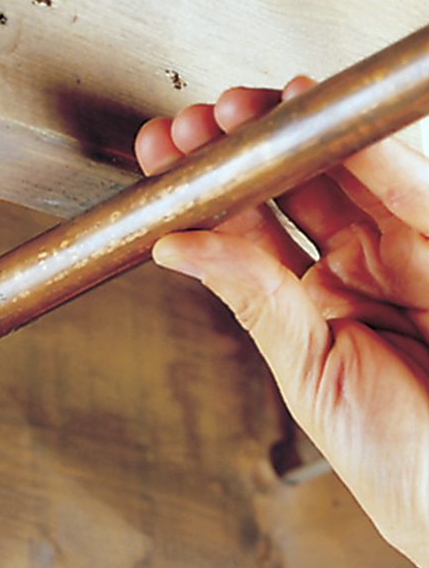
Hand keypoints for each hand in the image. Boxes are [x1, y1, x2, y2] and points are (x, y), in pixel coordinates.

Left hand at [136, 79, 428, 567]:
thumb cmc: (398, 456)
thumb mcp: (307, 369)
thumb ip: (253, 298)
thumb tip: (177, 246)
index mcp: (312, 308)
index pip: (249, 235)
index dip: (208, 192)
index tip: (162, 163)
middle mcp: (358, 272)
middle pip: (291, 191)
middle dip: (239, 150)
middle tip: (191, 124)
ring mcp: (404, 253)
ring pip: (341, 174)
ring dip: (288, 135)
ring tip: (233, 111)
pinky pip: (402, 187)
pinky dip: (359, 152)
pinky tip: (309, 124)